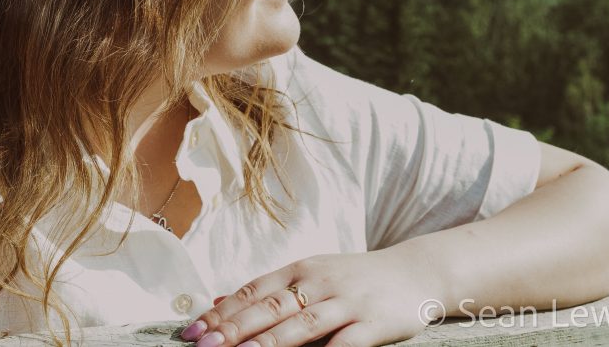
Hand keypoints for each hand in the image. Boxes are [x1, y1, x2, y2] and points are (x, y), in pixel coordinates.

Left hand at [180, 249, 441, 346]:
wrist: (416, 271)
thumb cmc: (355, 278)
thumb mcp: (312, 275)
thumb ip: (270, 291)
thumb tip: (217, 303)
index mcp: (301, 269)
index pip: (253, 291)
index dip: (222, 312)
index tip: (192, 331)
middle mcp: (320, 282)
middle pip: (270, 307)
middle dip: (233, 328)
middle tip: (202, 344)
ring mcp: (347, 303)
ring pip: (302, 324)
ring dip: (269, 342)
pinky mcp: (373, 323)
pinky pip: (346, 344)